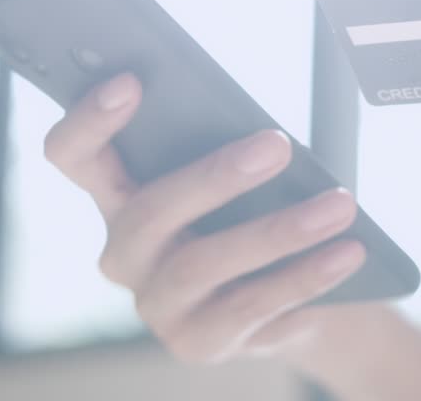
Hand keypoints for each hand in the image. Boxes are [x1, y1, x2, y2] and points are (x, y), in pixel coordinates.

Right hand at [42, 73, 372, 363]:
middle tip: (278, 144)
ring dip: (280, 230)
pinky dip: (305, 274)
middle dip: (216, 176)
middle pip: (150, 211)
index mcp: (116, 194)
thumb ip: (220, 145)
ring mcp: (155, 302)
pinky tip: (346, 251)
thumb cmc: (255, 207)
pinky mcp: (196, 341)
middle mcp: (123, 252)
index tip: (131, 80)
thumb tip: (259, 130)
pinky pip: (251, 305)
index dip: (90, 119)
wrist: (292, 290)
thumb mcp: (234, 173)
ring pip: (205, 263)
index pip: (74, 155)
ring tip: (339, 204)